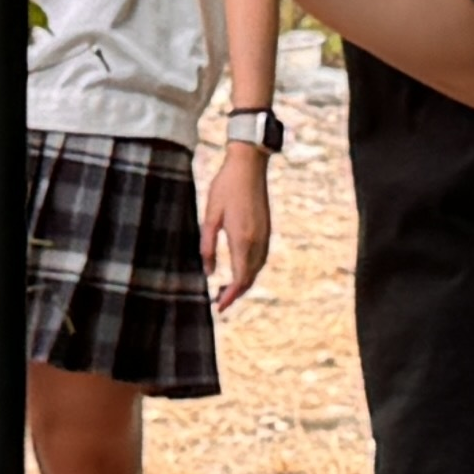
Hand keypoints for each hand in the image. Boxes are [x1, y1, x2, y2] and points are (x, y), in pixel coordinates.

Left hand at [201, 139, 272, 309]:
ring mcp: (265, 235)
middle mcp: (258, 241)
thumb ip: (207, 246)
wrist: (249, 165)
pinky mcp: (266, 229)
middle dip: (236, 293)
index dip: (230, 296)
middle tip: (218, 300)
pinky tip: (239, 268)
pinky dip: (251, 270)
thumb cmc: (225, 187)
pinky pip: (261, 258)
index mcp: (242, 239)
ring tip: (226, 288)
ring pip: (257, 269)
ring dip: (244, 282)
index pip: (240, 279)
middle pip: (250, 278)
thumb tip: (209, 272)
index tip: (218, 307)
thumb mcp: (210, 216)